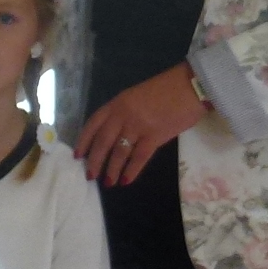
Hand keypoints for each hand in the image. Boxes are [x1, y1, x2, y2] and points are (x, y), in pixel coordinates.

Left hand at [76, 63, 208, 186]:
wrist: (190, 86)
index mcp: (117, 103)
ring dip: (112, 170)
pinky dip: (131, 171)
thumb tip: (116, 133)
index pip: (93, 125)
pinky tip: (126, 181)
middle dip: (95, 161)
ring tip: (108, 182)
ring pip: (119, 152)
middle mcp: (123, 115)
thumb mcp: (136, 95)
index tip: (77, 156)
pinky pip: (138, 157)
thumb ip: (124, 112)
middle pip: (102, 142)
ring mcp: (138, 126)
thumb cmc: (166, 89)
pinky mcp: (155, 137)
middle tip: (90, 175)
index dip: (83, 141)